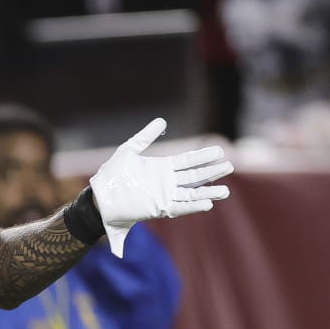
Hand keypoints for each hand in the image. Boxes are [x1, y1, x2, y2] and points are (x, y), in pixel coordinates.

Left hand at [90, 118, 231, 256]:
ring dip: (208, 191)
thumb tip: (162, 121)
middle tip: (229, 166)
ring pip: (191, 193)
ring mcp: (164, 195)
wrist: (100, 197)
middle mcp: (166, 182)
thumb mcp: (128, 151)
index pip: (187, 161)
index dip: (203, 156)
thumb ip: (146, 137)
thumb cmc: (112, 174)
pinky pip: (180, 207)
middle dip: (211, 172)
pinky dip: (193, 206)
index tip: (219, 151)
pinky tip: (207, 203)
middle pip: (194, 176)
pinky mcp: (159, 208)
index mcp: (161, 168)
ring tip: (225, 190)